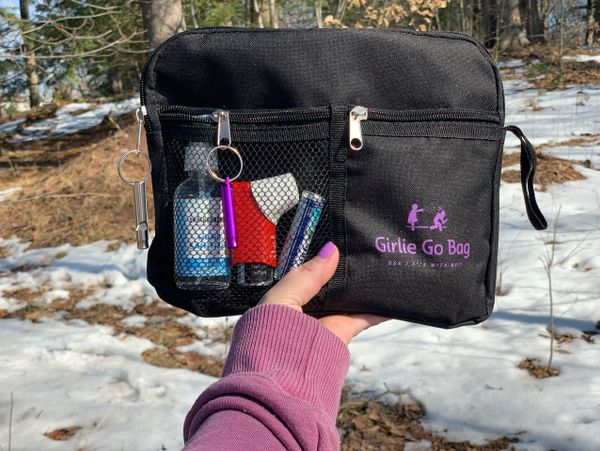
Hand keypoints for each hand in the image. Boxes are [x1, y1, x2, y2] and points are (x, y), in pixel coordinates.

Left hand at [259, 241, 386, 344]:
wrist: (283, 378)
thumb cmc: (272, 335)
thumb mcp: (282, 297)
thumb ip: (306, 275)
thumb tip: (330, 249)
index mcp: (285, 298)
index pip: (305, 274)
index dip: (320, 260)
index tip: (337, 241)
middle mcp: (305, 309)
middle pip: (329, 285)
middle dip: (343, 270)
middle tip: (363, 248)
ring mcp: (324, 322)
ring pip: (346, 299)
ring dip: (361, 286)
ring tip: (379, 264)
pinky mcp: (341, 334)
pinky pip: (362, 317)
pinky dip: (377, 309)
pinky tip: (389, 296)